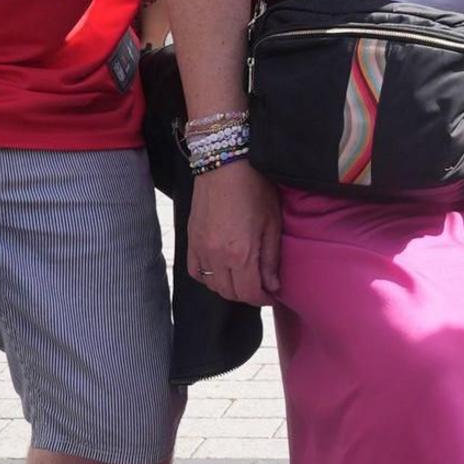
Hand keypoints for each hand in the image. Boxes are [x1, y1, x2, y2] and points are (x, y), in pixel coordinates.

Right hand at [188, 160, 279, 306]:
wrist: (225, 164)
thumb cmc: (254, 188)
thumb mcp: (272, 223)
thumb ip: (271, 259)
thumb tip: (272, 285)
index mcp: (241, 254)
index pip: (250, 293)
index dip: (263, 299)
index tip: (271, 294)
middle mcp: (218, 257)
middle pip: (230, 293)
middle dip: (247, 295)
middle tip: (259, 286)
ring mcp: (201, 249)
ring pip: (212, 285)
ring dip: (228, 287)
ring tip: (242, 277)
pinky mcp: (191, 240)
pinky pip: (195, 271)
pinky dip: (208, 277)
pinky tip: (220, 270)